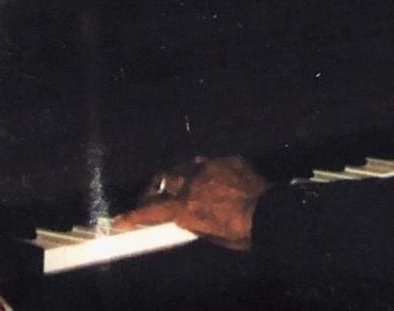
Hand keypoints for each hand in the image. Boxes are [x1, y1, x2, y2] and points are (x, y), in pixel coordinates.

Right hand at [115, 156, 267, 250]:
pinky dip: (209, 171)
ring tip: (183, 182)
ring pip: (187, 166)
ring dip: (182, 175)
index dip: (134, 216)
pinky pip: (212, 163)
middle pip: (165, 179)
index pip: (152, 210)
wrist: (271, 213)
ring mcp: (211, 167)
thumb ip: (190, 221)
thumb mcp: (209, 234)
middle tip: (153, 196)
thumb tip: (181, 216)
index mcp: (186, 206)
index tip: (121, 220)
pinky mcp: (229, 159)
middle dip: (156, 188)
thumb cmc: (240, 232)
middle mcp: (194, 182)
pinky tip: (216, 179)